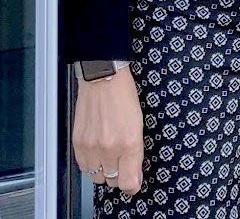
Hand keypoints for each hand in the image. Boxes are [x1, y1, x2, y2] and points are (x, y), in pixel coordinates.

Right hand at [72, 66, 143, 194]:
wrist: (103, 78)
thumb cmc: (123, 95)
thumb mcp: (138, 123)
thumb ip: (136, 153)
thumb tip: (135, 176)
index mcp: (129, 142)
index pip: (128, 183)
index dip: (132, 185)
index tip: (134, 181)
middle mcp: (109, 147)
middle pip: (112, 181)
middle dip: (119, 174)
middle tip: (121, 159)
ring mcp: (92, 146)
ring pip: (97, 177)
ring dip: (103, 169)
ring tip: (108, 152)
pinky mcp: (78, 143)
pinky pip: (83, 167)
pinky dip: (90, 162)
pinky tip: (97, 148)